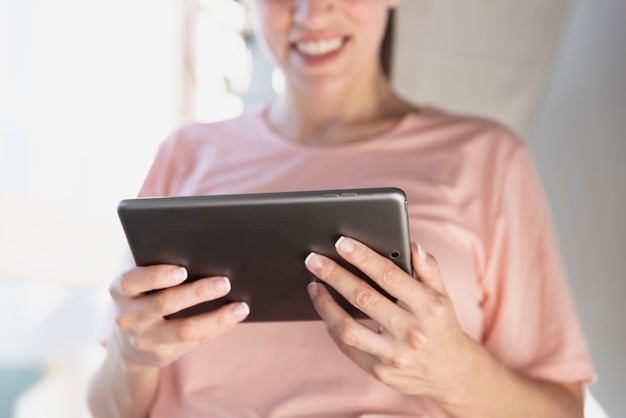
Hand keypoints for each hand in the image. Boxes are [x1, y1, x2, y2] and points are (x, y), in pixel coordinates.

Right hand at [109, 265, 249, 367]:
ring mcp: (144, 339)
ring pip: (184, 330)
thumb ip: (158, 266)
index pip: (132, 281)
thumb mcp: (140, 281)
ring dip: (216, 317)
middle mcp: (128, 317)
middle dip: (197, 292)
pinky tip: (235, 317)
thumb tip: (202, 251)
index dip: (157, 276)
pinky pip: (196, 341)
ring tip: (240, 307)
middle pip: (164, 304)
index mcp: (120, 290)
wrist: (129, 341)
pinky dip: (218, 328)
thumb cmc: (144, 294)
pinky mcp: (162, 354)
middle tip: (225, 282)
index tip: (183, 270)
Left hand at [305, 237, 478, 400]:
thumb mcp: (442, 294)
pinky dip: (332, 326)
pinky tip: (325, 310)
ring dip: (325, 304)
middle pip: (363, 297)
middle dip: (334, 275)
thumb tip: (412, 245)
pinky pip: (347, 347)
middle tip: (313, 260)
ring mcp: (395, 355)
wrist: (451, 372)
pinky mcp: (381, 372)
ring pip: (348, 328)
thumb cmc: (440, 324)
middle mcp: (412, 332)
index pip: (389, 275)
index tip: (341, 243)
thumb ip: (428, 268)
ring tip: (314, 286)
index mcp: (429, 307)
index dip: (362, 257)